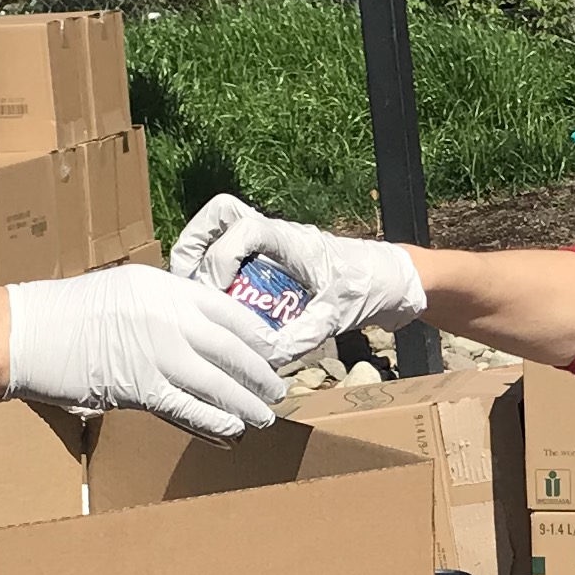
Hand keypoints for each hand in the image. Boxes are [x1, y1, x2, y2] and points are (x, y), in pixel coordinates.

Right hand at [6, 273, 284, 439]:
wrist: (22, 332)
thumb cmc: (62, 313)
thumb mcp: (121, 292)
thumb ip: (159, 309)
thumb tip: (189, 333)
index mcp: (164, 287)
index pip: (228, 311)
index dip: (256, 336)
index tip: (272, 351)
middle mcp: (169, 316)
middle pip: (232, 348)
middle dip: (259, 373)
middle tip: (276, 389)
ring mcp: (158, 352)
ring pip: (218, 382)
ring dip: (246, 403)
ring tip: (263, 417)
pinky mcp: (142, 388)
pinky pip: (190, 409)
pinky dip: (215, 423)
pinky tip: (232, 432)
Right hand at [166, 193, 424, 366]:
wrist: (392, 283)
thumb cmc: (368, 288)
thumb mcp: (337, 315)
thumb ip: (303, 334)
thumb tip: (264, 358)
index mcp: (291, 240)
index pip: (244, 227)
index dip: (221, 255)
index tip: (217, 292)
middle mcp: (275, 236)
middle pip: (220, 216)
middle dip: (193, 245)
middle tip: (183, 284)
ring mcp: (269, 247)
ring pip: (220, 232)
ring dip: (199, 259)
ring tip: (188, 298)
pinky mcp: (268, 263)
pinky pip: (231, 258)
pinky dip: (215, 277)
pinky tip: (210, 312)